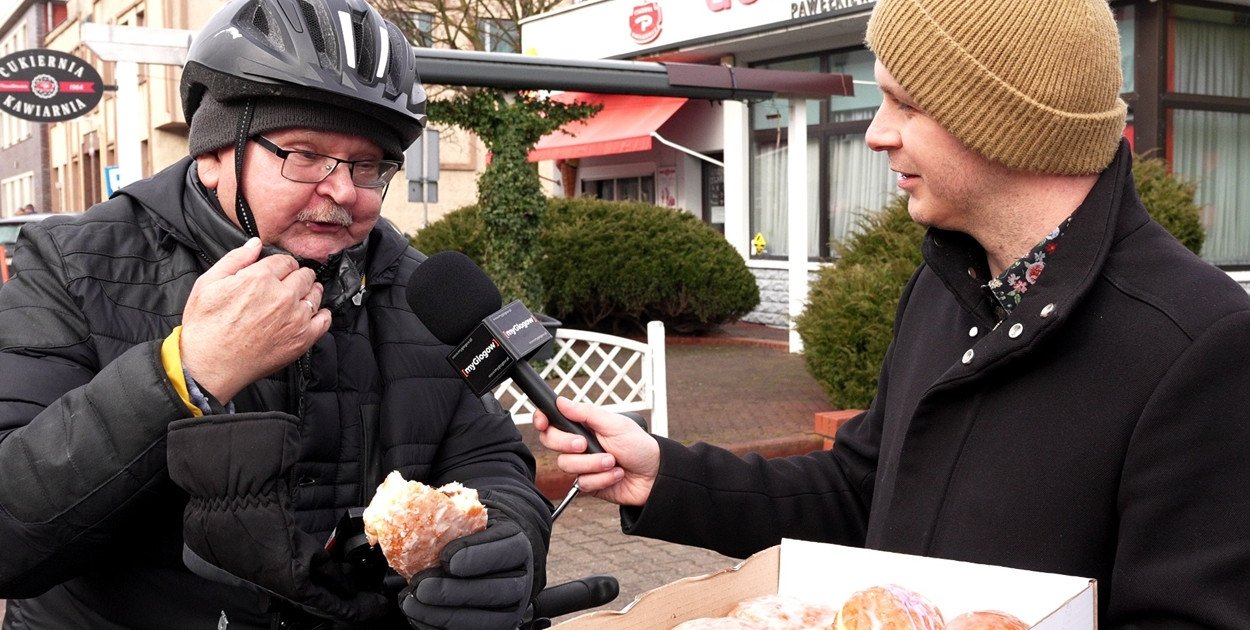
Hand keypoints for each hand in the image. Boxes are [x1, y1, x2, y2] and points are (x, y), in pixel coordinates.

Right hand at [180, 237, 330, 401]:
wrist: (209, 365)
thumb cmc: (205, 328)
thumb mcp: (208, 283)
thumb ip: (235, 259)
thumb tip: (254, 244)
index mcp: (259, 278)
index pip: (285, 261)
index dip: (282, 265)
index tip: (280, 270)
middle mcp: (282, 296)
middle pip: (304, 275)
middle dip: (298, 276)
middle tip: (291, 282)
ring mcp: (295, 318)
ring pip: (316, 295)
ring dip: (310, 292)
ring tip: (301, 296)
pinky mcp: (302, 339)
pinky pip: (325, 320)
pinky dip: (322, 314)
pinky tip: (313, 314)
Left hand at [400, 515, 533, 629]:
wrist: (491, 551)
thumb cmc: (475, 532)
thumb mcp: (469, 513)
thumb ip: (451, 510)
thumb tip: (416, 506)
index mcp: (517, 543)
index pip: (505, 551)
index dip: (475, 556)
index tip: (445, 558)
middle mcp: (520, 578)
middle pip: (494, 590)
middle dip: (452, 591)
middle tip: (421, 586)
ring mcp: (510, 607)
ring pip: (483, 619)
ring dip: (442, 615)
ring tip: (412, 602)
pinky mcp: (496, 625)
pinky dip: (439, 628)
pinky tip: (419, 615)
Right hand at [534, 397, 659, 505]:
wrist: (655, 475)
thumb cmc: (639, 446)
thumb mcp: (615, 424)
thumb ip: (586, 413)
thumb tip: (562, 401)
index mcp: (584, 425)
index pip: (553, 421)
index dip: (543, 420)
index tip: (542, 422)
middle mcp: (579, 444)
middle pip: (551, 443)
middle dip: (567, 444)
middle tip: (584, 444)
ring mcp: (583, 465)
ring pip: (566, 465)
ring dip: (592, 464)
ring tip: (612, 461)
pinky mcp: (589, 483)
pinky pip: (582, 483)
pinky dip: (601, 479)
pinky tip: (615, 474)